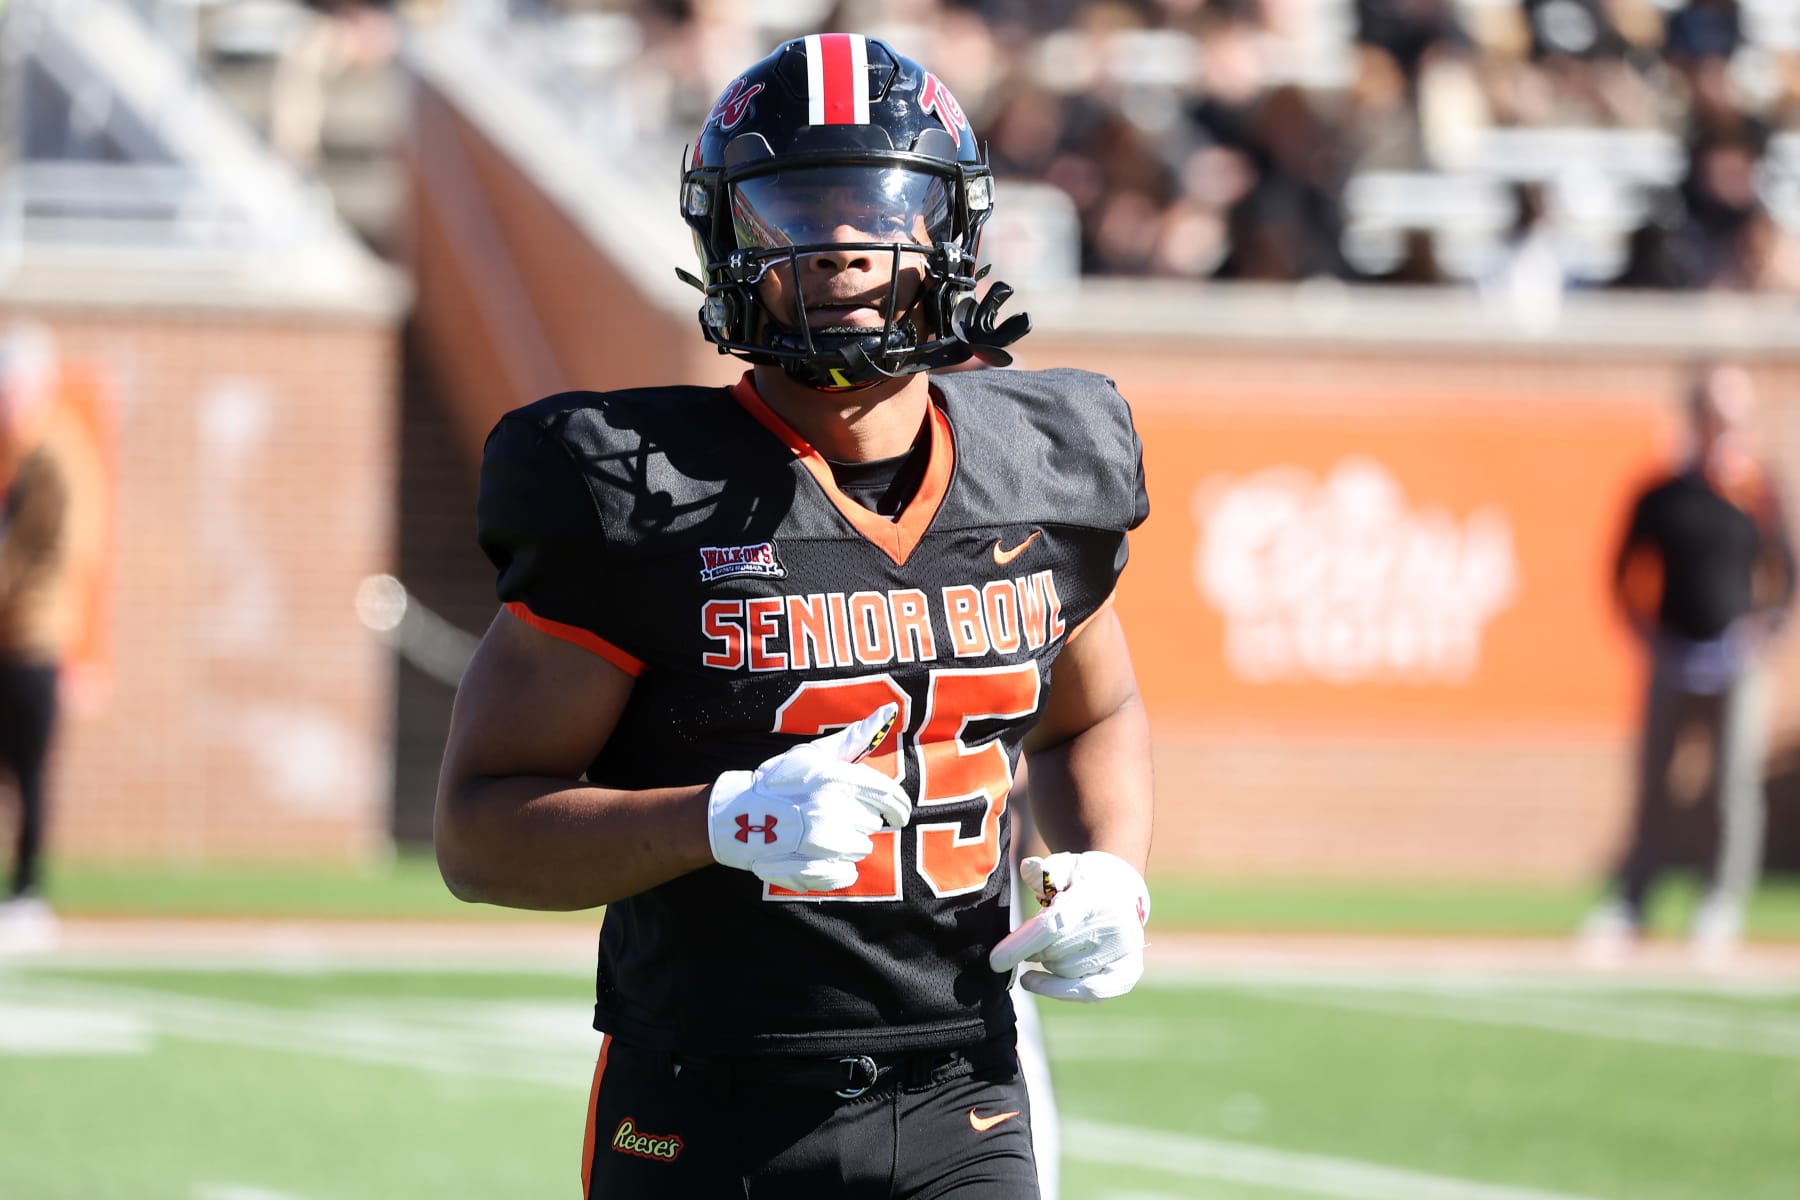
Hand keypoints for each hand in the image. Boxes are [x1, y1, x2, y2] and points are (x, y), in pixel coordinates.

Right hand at [707, 704, 909, 892]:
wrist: (738, 815)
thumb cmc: (779, 781)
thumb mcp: (814, 753)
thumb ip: (854, 738)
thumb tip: (889, 711)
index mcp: (836, 779)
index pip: (889, 796)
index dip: (900, 808)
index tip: (898, 815)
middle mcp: (832, 810)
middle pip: (873, 823)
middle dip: (859, 820)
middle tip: (833, 816)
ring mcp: (822, 843)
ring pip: (861, 848)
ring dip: (849, 844)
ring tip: (822, 834)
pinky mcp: (813, 869)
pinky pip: (847, 874)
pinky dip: (840, 869)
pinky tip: (822, 856)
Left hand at [989, 850, 1148, 1001]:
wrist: (1120, 891)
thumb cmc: (1081, 879)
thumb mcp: (1063, 866)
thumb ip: (1043, 870)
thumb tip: (1028, 868)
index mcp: (1094, 897)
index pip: (1054, 926)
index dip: (1022, 945)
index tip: (995, 962)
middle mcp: (1115, 927)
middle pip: (1055, 953)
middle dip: (1033, 948)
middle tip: (1033, 935)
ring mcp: (1124, 953)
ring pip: (1065, 973)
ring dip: (1046, 963)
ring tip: (1047, 945)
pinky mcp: (1126, 974)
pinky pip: (1086, 993)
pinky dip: (1056, 989)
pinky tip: (1034, 981)